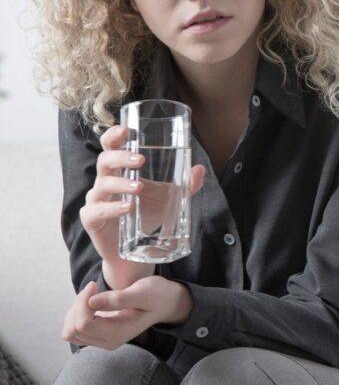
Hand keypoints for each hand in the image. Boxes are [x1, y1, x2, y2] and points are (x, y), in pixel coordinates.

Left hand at [62, 276, 192, 349]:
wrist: (165, 302)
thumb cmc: (157, 295)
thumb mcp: (142, 293)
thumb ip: (118, 299)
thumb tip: (91, 302)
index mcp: (118, 334)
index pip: (83, 325)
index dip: (82, 304)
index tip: (94, 286)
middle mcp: (108, 341)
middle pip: (73, 330)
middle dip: (78, 306)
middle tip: (93, 288)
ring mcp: (102, 340)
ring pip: (71, 331)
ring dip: (75, 310)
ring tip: (92, 294)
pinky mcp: (98, 335)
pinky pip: (75, 329)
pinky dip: (77, 314)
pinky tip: (91, 301)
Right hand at [83, 125, 204, 288]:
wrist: (134, 253)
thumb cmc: (148, 216)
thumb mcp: (170, 198)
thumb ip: (186, 185)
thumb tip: (200, 169)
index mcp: (121, 170)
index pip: (111, 147)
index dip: (113, 136)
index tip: (124, 130)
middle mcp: (106, 182)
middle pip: (105, 161)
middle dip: (120, 157)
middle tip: (140, 160)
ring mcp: (97, 200)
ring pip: (102, 184)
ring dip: (121, 183)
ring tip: (139, 187)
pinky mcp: (92, 220)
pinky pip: (97, 210)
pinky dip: (112, 207)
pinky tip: (127, 207)